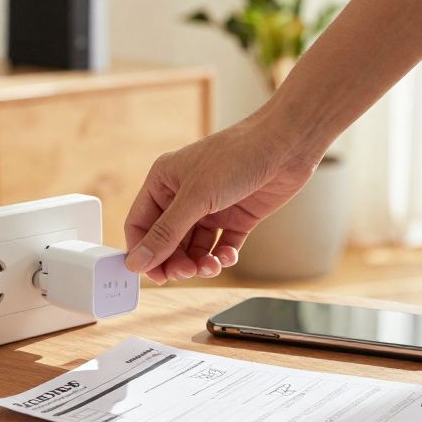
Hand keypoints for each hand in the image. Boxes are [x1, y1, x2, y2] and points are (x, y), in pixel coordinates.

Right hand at [123, 110, 321, 283]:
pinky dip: (222, 256)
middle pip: (167, 241)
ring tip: (210, 267)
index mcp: (164, 181)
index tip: (153, 276)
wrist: (285, 146)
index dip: (143, 252)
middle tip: (186, 272)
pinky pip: (222, 246)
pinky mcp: (236, 217)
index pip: (141, 223)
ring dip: (199, 262)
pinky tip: (228, 256)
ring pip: (195, 247)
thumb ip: (165, 233)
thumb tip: (136, 262)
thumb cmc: (236, 158)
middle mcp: (184, 195)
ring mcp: (211, 207)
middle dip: (175, 260)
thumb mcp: (195, 197)